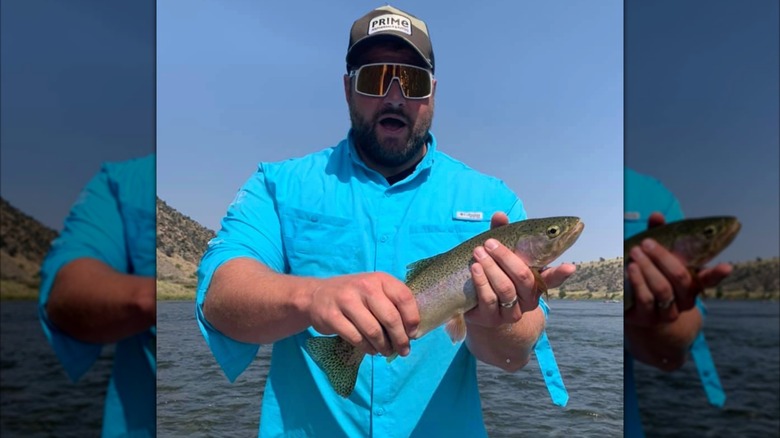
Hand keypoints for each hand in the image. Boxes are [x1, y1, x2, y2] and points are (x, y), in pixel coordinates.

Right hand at [307, 272, 419, 357]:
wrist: (317, 295)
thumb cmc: (354, 296)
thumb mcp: (375, 291)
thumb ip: (393, 304)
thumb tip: (412, 333)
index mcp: (380, 279)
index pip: (404, 298)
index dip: (412, 319)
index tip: (413, 334)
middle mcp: (364, 286)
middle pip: (390, 318)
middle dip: (400, 339)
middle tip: (403, 350)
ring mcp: (346, 300)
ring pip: (373, 331)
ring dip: (384, 346)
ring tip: (386, 351)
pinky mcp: (332, 316)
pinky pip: (356, 338)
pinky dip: (368, 348)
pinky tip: (371, 350)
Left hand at [465, 213, 575, 327]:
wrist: (475, 305)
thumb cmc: (492, 272)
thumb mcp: (498, 254)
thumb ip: (502, 235)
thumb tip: (500, 215)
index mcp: (535, 282)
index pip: (552, 278)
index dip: (561, 274)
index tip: (569, 266)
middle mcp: (528, 299)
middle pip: (523, 278)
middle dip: (505, 257)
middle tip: (490, 242)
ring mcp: (511, 312)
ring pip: (506, 289)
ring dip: (490, 268)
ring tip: (478, 252)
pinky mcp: (492, 319)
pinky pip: (489, 300)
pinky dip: (481, 281)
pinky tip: (474, 268)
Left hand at [626, 212, 731, 327]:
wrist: (639, 311)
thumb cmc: (653, 275)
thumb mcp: (657, 256)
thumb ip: (660, 236)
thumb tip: (656, 215)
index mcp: (693, 283)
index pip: (710, 279)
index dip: (718, 274)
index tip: (727, 266)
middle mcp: (685, 299)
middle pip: (680, 278)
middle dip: (662, 258)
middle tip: (646, 243)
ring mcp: (668, 312)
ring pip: (663, 290)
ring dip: (647, 269)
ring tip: (635, 253)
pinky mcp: (649, 318)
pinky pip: (646, 300)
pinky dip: (638, 282)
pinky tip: (630, 269)